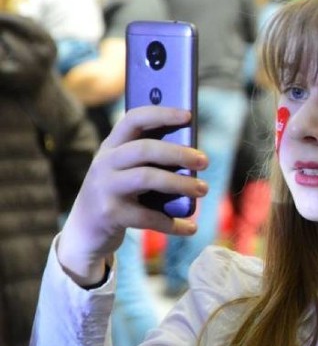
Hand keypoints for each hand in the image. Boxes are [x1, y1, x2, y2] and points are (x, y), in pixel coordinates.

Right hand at [57, 106, 208, 286]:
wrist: (84, 232)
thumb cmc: (118, 194)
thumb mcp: (126, 171)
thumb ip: (150, 159)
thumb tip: (193, 154)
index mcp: (112, 146)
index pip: (133, 119)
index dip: (161, 113)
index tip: (188, 115)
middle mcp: (104, 163)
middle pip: (144, 149)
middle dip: (178, 153)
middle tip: (204, 161)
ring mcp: (104, 188)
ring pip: (146, 178)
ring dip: (180, 183)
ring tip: (202, 189)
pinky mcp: (109, 214)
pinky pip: (147, 216)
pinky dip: (172, 223)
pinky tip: (190, 227)